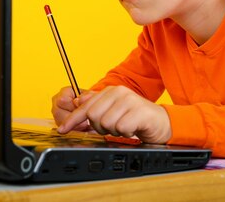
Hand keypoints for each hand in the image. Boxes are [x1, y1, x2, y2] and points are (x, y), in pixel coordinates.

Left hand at [57, 85, 171, 143]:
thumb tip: (77, 102)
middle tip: (113, 128)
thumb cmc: (136, 118)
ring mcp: (129, 100)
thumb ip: (97, 106)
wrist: (162, 122)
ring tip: (125, 127)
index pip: (86, 106)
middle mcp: (119, 93)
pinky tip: (133, 128)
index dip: (72, 119)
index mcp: (110, 91)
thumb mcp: (114, 111)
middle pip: (94, 116)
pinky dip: (126, 133)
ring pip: (107, 123)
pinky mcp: (139, 111)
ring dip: (115, 131)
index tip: (62, 130)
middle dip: (100, 127)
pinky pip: (121, 128)